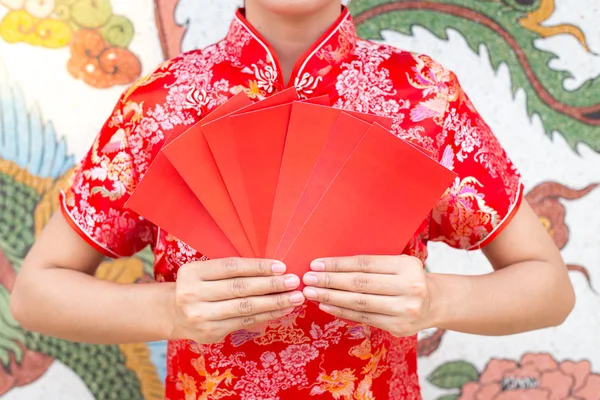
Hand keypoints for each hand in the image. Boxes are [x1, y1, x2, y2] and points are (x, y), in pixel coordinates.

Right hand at [172, 258, 304, 343]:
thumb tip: (272, 268)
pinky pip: (245, 322)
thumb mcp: (204, 272)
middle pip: (240, 288)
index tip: (281, 266)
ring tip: (295, 297)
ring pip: (245, 307)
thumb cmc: (198, 286)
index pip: (232, 267)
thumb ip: (230, 270)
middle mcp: (193, 294)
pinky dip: (266, 315)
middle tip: (294, 281)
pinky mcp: (211, 333)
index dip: (258, 266)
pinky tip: (282, 309)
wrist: (173, 314)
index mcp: (192, 273)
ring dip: (274, 302)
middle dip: (272, 285)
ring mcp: (201, 316)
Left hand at [302, 255, 432, 336]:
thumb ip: (372, 265)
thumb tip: (330, 265)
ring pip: (359, 303)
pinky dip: (341, 312)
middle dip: (330, 281)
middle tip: (307, 279)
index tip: (316, 264)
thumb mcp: (397, 264)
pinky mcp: (398, 327)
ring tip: (311, 293)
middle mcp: (409, 288)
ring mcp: (404, 310)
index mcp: (406, 266)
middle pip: (360, 284)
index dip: (338, 264)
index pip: (365, 264)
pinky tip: (326, 306)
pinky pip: (363, 318)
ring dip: (331, 298)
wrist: (433, 303)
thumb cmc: (406, 279)